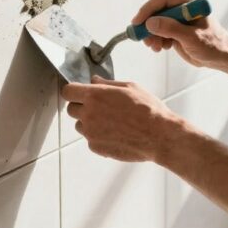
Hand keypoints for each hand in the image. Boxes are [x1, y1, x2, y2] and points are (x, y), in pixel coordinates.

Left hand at [61, 76, 182, 161]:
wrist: (159, 136)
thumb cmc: (148, 110)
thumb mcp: (130, 87)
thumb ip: (107, 84)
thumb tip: (94, 81)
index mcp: (95, 96)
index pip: (68, 91)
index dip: (74, 91)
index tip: (79, 93)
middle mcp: (89, 114)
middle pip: (71, 109)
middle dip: (82, 107)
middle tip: (99, 107)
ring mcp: (91, 132)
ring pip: (80, 125)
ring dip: (89, 122)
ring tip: (111, 122)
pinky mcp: (96, 147)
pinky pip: (89, 139)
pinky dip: (98, 136)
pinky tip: (115, 133)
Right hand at [132, 0, 227, 67]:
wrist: (219, 56)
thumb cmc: (212, 44)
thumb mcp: (191, 38)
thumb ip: (171, 29)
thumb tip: (150, 23)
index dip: (147, 10)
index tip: (137, 24)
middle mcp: (181, 4)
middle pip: (155, 9)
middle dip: (148, 26)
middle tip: (145, 41)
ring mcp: (176, 15)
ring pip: (154, 21)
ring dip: (151, 35)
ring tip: (156, 47)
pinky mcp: (173, 26)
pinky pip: (157, 29)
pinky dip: (156, 39)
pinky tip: (162, 47)